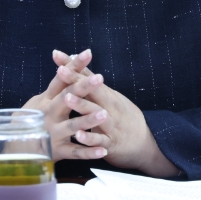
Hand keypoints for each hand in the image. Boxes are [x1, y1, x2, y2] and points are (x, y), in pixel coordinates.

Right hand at [22, 50, 109, 162]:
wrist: (14, 149)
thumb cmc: (31, 120)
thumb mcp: (39, 101)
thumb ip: (55, 87)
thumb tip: (65, 64)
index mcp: (46, 100)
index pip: (61, 79)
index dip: (73, 66)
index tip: (88, 53)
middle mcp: (49, 114)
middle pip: (66, 98)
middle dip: (82, 88)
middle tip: (99, 78)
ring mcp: (53, 133)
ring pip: (72, 126)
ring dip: (88, 120)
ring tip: (105, 114)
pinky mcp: (57, 151)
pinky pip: (75, 152)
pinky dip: (88, 152)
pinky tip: (103, 151)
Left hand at [51, 50, 179, 177]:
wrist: (143, 141)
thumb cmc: (120, 114)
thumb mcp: (107, 95)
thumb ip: (88, 80)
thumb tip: (72, 59)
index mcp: (106, 95)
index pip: (88, 77)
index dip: (73, 67)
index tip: (57, 56)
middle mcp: (109, 107)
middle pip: (92, 91)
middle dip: (77, 81)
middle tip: (61, 72)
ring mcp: (111, 125)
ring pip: (96, 114)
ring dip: (83, 106)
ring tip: (68, 99)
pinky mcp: (111, 143)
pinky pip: (99, 140)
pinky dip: (89, 138)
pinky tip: (78, 136)